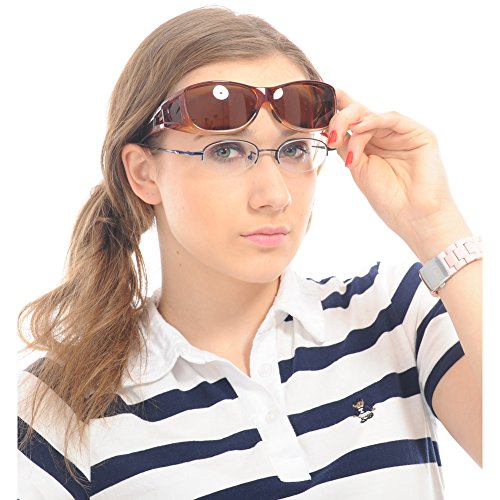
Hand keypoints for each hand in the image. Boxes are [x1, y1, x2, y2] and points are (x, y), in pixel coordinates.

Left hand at [326, 88, 467, 256]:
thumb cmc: (389, 199)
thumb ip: (346, 146)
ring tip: (339, 138)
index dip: (335, 112)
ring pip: (371, 114)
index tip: (315, 109)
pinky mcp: (419, 134)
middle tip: (329, 135)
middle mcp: (386, 136)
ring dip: (350, 123)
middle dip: (339, 119)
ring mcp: (402, 134)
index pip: (352, 122)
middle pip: (359, 114)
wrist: (414, 217)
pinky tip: (360, 128)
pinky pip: (393, 118)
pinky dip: (373, 120)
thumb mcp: (358, 169)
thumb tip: (331, 128)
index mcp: (371, 145)